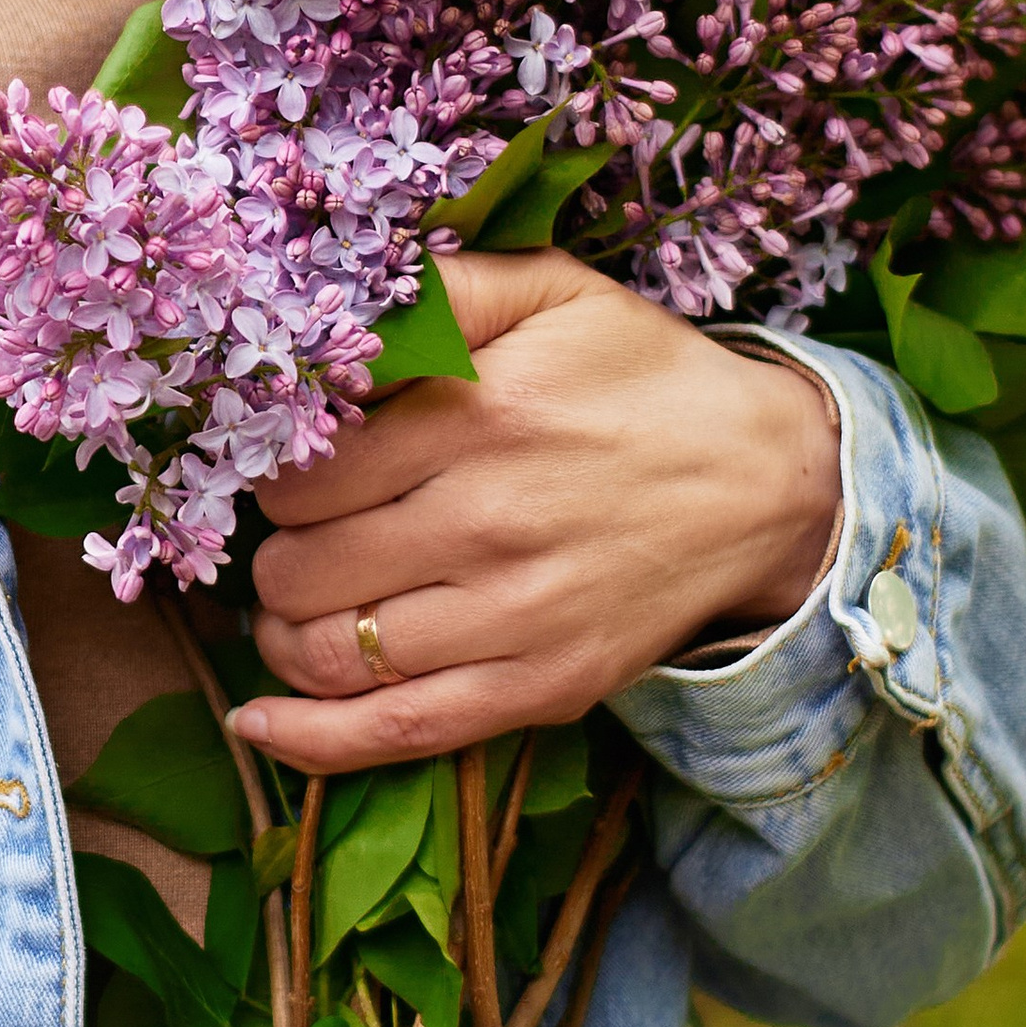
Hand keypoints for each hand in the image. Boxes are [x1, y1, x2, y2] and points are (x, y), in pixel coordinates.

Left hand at [233, 252, 840, 772]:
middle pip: (299, 564)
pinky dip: (309, 738)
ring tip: (291, 601)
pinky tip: (258, 719)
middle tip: (299, 528)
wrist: (767, 481)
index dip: (273, 469)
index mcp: (477, 413)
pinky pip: (397, 731)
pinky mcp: (542, 689)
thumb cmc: (640, 375)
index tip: (289, 462)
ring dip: (282, 630)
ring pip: (329, 651)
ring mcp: (513, 618)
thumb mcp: (549, 290)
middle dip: (277, 547)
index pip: (304, 468)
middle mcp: (486, 520)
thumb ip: (436, 288)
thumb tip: (327, 310)